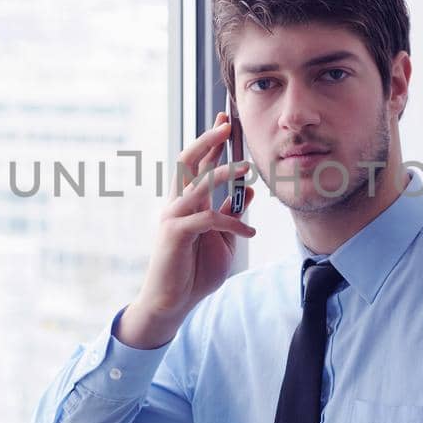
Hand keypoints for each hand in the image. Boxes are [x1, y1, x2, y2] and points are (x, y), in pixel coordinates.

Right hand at [117, 111, 255, 347]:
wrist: (173, 303)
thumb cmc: (194, 271)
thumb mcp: (222, 239)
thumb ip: (231, 215)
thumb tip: (246, 194)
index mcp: (186, 201)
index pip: (197, 163)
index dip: (211, 141)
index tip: (225, 119)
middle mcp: (175, 203)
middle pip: (188, 161)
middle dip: (208, 140)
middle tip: (226, 123)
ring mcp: (172, 216)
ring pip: (197, 184)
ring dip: (223, 173)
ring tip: (246, 168)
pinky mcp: (175, 233)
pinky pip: (208, 218)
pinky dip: (232, 223)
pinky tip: (249, 234)